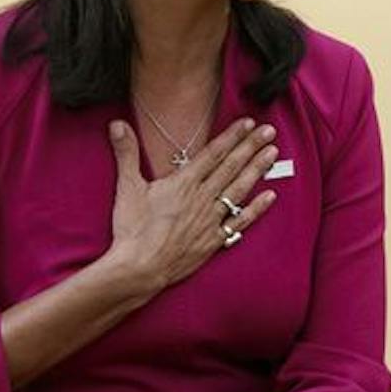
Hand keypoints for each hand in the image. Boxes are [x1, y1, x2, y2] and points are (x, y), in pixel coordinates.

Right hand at [104, 118, 278, 291]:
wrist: (140, 268)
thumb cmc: (133, 229)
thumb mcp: (127, 187)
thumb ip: (126, 153)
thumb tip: (117, 125)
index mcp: (183, 183)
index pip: (213, 153)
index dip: (232, 136)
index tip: (248, 123)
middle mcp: (202, 198)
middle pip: (231, 167)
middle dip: (251, 147)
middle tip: (269, 131)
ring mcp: (211, 219)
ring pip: (239, 189)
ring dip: (257, 170)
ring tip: (273, 153)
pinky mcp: (214, 239)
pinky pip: (240, 221)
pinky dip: (256, 208)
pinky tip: (270, 196)